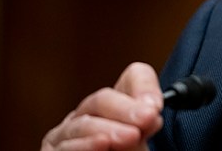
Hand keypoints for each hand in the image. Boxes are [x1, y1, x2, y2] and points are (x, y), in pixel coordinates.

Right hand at [41, 62, 163, 150]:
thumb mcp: (138, 145)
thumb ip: (143, 128)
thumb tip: (151, 114)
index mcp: (116, 105)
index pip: (133, 77)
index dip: (144, 86)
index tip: (158, 105)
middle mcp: (87, 114)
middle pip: (103, 98)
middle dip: (127, 108)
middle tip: (148, 118)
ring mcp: (65, 133)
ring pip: (83, 123)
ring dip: (108, 128)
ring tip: (130, 136)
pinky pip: (64, 148)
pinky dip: (84, 146)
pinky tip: (101, 145)